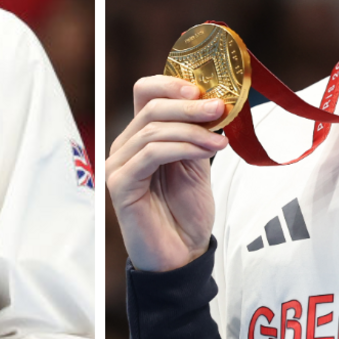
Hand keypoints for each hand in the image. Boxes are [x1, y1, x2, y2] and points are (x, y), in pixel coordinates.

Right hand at [104, 75, 227, 272]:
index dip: (171, 83)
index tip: (204, 89)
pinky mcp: (121, 184)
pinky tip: (206, 153)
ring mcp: (119, 165)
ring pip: (152, 129)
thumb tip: (213, 103)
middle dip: (189, 105)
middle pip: (150, 107)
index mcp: (141, 137)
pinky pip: (150, 154)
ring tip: (220, 142)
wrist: (181, 255)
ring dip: (193, 131)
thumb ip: (198, 135)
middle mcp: (125, 147)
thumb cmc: (185, 213)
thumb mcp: (198, 164)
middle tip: (220, 108)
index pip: (145, 93)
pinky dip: (182, 148)